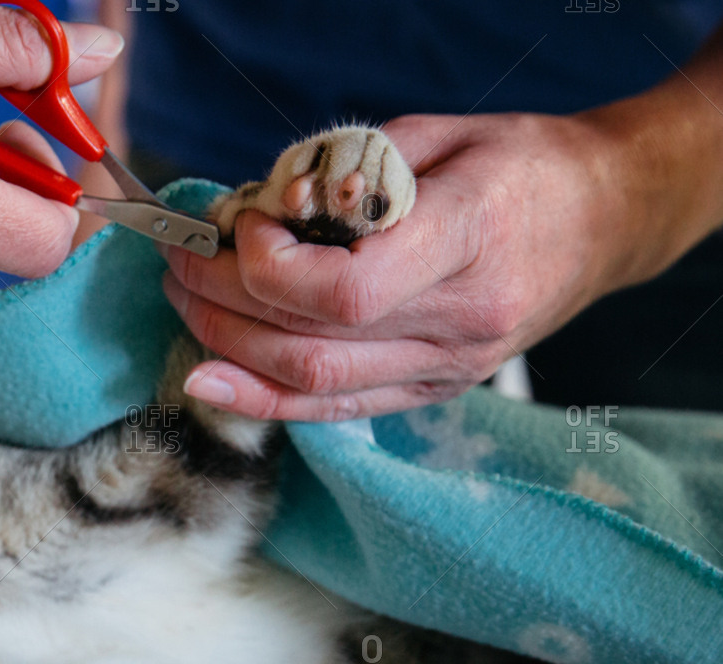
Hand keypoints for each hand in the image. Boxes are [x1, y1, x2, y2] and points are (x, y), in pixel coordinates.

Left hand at [164, 112, 645, 420]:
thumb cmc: (522, 165)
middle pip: (311, 340)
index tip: (240, 225)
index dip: (268, 267)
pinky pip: (334, 407)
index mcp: (472, 237)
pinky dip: (262, 397)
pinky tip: (207, 378)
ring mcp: (448, 366)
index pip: (346, 290)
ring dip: (227, 345)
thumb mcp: (442, 134)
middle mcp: (462, 319)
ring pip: (312, 383)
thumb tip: (260, 208)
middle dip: (222, 301)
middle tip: (181, 259)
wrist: (605, 220)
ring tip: (185, 300)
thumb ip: (350, 172)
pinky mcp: (433, 389)